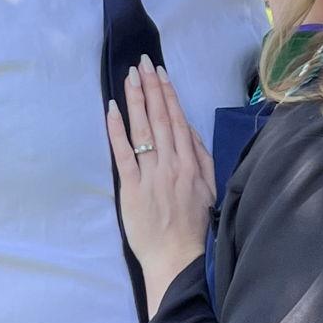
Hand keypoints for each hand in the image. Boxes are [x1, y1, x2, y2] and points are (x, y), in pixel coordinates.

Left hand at [107, 57, 214, 314]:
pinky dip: (118, 130)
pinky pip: (124, 154)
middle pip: (160, 119)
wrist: (178, 258)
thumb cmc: (195, 226)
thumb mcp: (209, 188)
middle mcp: (172, 164)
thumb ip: (201, 157)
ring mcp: (151, 175)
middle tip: (142, 63)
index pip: (177, 120)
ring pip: (143, 130)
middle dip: (150, 88)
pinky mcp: (132, 189)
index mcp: (192, 163)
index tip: (160, 72)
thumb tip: (188, 129)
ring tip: (129, 77)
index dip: (168, 94)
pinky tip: (112, 110)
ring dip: (136, 100)